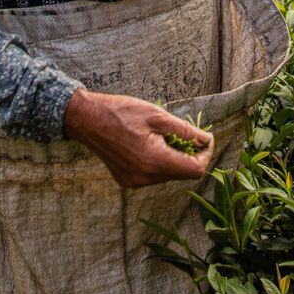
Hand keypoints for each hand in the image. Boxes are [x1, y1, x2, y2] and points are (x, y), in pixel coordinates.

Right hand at [63, 88, 215, 187]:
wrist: (87, 120)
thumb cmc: (121, 112)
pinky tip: (150, 145)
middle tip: (186, 134)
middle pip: (183, 174)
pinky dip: (159, 163)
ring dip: (174, 158)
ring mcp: (135, 181)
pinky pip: (153, 176)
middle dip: (190, 155)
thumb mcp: (157, 115)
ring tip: (164, 137)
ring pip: (168, 176)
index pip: (195, 170)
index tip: (204, 139)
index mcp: (155, 160)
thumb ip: (185, 130)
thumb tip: (206, 139)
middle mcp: (145, 177)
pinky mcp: (127, 181)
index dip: (205, 155)